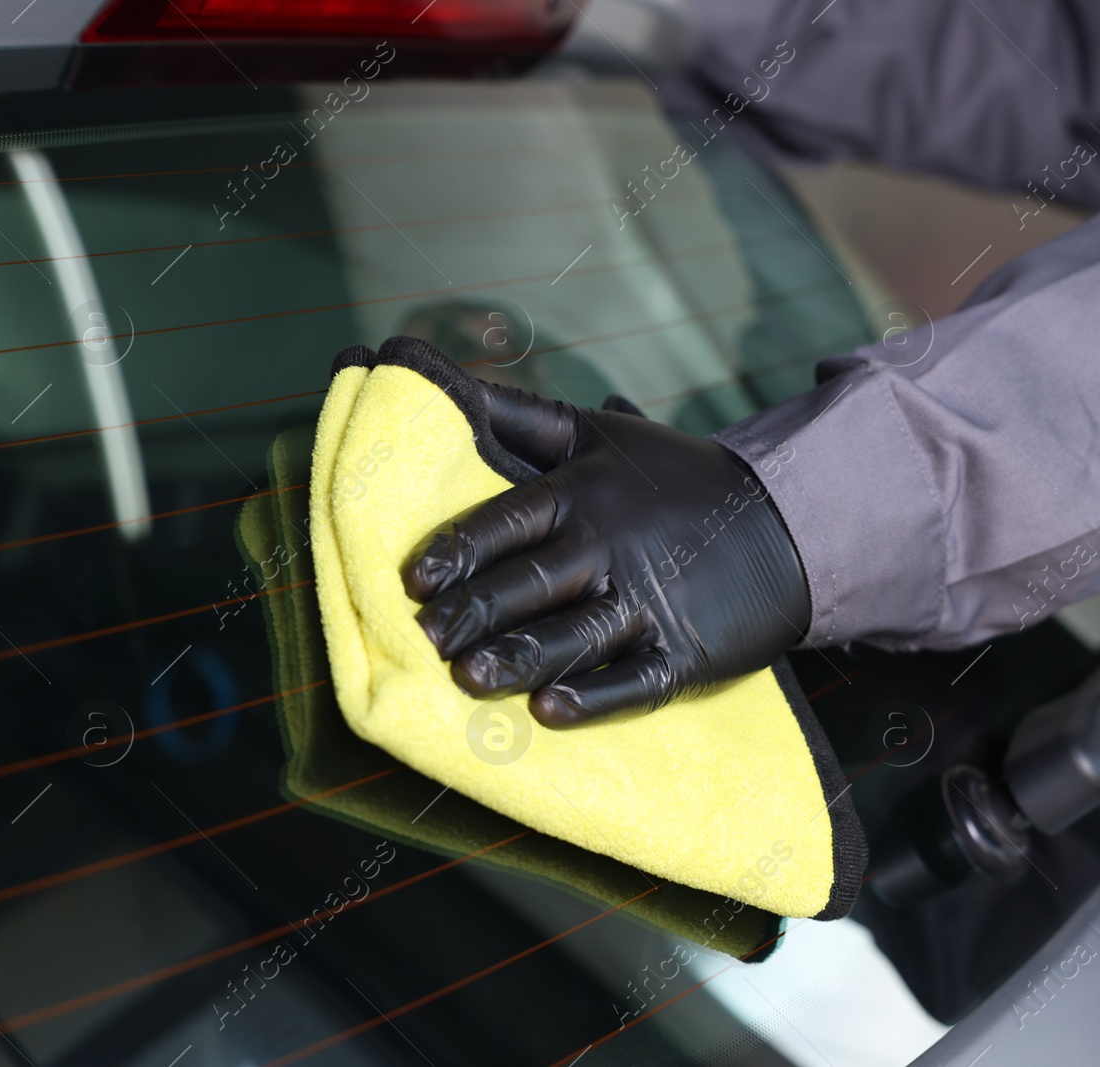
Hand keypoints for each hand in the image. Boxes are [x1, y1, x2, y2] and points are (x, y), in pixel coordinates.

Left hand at [402, 381, 809, 726]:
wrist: (785, 523)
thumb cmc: (669, 478)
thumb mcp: (598, 432)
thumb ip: (518, 415)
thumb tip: (441, 379)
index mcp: (583, 492)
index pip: (508, 521)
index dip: (460, 550)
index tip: (415, 580)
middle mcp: (610, 547)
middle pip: (531, 583)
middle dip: (475, 612)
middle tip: (426, 638)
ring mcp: (650, 604)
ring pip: (573, 637)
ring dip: (520, 658)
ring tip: (468, 678)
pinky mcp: (684, 654)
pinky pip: (633, 682)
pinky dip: (593, 698)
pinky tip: (549, 711)